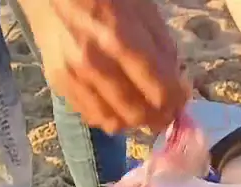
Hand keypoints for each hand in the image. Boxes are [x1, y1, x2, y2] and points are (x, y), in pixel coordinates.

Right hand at [20, 0, 190, 132]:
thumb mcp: (141, 7)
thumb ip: (162, 48)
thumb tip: (178, 86)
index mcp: (119, 36)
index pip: (159, 90)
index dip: (175, 102)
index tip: (181, 101)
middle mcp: (94, 62)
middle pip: (137, 113)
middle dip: (158, 117)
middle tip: (166, 112)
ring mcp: (73, 75)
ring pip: (114, 122)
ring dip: (135, 121)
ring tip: (143, 109)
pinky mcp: (59, 82)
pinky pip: (92, 117)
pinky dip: (111, 118)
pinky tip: (119, 105)